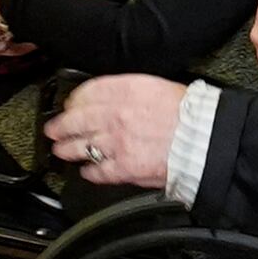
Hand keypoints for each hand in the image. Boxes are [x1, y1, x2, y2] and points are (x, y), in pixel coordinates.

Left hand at [46, 72, 182, 189]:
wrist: (204, 140)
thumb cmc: (190, 114)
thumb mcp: (158, 87)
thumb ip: (130, 92)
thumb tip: (111, 99)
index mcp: (126, 91)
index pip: (87, 92)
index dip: (74, 100)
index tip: (70, 105)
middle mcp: (115, 115)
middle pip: (75, 120)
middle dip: (60, 126)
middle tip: (53, 130)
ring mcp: (116, 143)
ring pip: (80, 146)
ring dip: (67, 149)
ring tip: (61, 151)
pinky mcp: (122, 167)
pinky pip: (97, 171)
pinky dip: (89, 172)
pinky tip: (86, 171)